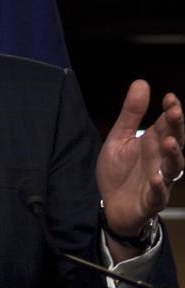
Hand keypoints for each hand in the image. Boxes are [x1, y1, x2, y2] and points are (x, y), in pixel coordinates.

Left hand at [96, 80, 183, 252]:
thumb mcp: (119, 138)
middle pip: (176, 142)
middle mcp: (161, 159)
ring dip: (173, 155)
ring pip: (174, 168)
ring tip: (167, 142)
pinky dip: (159, 186)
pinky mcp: (151, 200)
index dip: (171, 111)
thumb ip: (130, 114)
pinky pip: (159, 195)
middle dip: (177, 128)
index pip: (167, 124)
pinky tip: (156, 178)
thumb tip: (142, 82)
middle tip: (174, 112)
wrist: (111, 205)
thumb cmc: (120, 170)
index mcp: (154, 142)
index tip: (169, 97)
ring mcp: (159, 180)